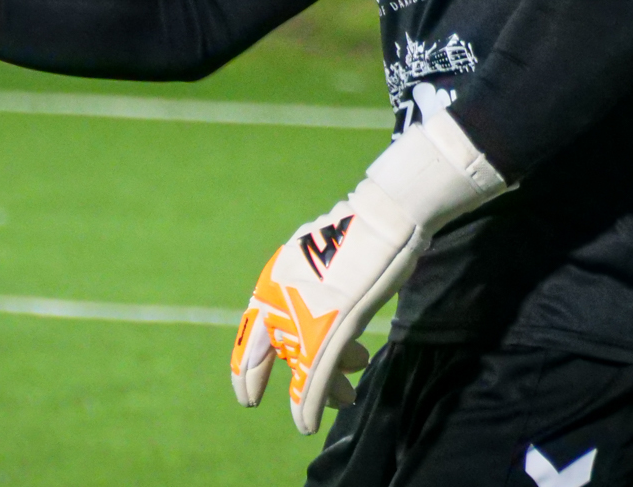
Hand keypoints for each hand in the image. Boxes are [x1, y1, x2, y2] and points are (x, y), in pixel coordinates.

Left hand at [230, 100, 508, 433]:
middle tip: (255, 402)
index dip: (245, 369)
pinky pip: (314, 375)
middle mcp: (282, 297)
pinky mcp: (332, 324)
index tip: (246, 395)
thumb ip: (306, 295)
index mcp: (274, 280)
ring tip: (346, 394)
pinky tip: (317, 416)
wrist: (387, 216)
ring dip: (319, 391)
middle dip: (260, 383)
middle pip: (267, 356)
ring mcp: (306, 311)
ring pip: (302, 368)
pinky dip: (310, 402)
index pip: (248, 335)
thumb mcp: (319, 267)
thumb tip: (308, 322)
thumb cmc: (360, 239)